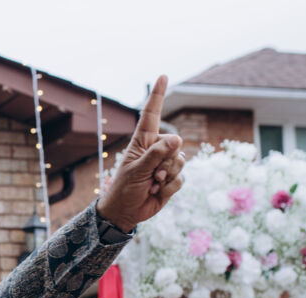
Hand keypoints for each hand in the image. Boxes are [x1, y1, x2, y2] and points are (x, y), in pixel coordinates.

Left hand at [96, 75, 184, 232]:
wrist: (125, 212)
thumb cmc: (124, 189)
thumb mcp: (136, 170)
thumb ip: (156, 154)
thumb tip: (177, 138)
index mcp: (143, 142)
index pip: (152, 115)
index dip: (158, 96)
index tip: (163, 76)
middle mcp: (156, 149)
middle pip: (175, 144)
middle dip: (164, 162)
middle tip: (150, 175)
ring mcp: (165, 164)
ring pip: (181, 162)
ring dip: (166, 176)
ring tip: (151, 183)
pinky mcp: (172, 178)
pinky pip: (181, 179)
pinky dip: (169, 187)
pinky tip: (157, 191)